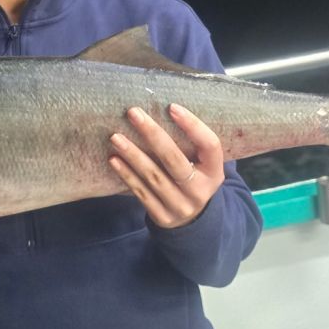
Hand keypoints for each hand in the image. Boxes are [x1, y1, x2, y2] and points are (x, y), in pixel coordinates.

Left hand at [109, 103, 224, 227]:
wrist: (193, 221)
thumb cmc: (194, 179)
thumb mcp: (203, 165)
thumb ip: (191, 145)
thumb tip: (165, 110)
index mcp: (214, 172)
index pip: (210, 145)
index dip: (193, 126)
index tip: (172, 107)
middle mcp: (200, 191)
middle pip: (175, 160)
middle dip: (152, 135)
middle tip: (133, 113)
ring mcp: (180, 206)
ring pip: (154, 177)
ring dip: (133, 155)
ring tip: (116, 137)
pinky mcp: (162, 217)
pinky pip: (141, 193)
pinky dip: (126, 175)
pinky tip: (114, 160)